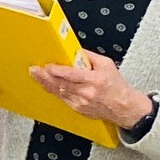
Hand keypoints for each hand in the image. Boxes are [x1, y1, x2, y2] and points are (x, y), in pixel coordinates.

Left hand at [31, 51, 153, 126]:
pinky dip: (53, 91)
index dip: (57, 71)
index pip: (72, 75)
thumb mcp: (107, 65)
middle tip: (34, 70)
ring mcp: (82, 102)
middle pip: (61, 84)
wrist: (124, 107)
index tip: (48, 66)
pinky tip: (46, 85)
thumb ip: (89, 56)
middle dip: (45, 76)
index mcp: (95, 80)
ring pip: (59, 92)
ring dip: (45, 83)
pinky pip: (62, 99)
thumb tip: (75, 50)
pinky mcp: (79, 109)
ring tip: (36, 75)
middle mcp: (87, 92)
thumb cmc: (117, 86)